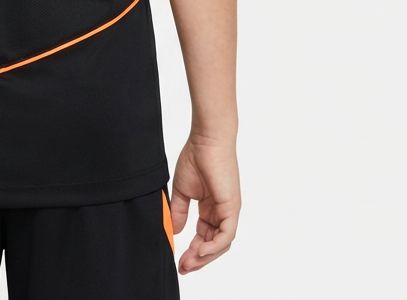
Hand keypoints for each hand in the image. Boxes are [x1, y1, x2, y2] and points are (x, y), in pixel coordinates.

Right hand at [170, 134, 239, 273]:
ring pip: (221, 243)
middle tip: (183, 267)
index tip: (179, 260)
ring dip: (205, 256)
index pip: (204, 236)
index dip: (192, 250)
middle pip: (213, 244)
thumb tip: (175, 231)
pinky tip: (199, 250)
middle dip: (198, 258)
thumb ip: (179, 211)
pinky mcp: (232, 207)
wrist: (206, 139)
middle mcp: (221, 212)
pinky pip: (226, 234)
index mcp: (211, 208)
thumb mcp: (182, 190)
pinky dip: (214, 246)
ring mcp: (228, 210)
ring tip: (188, 262)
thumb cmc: (196, 157)